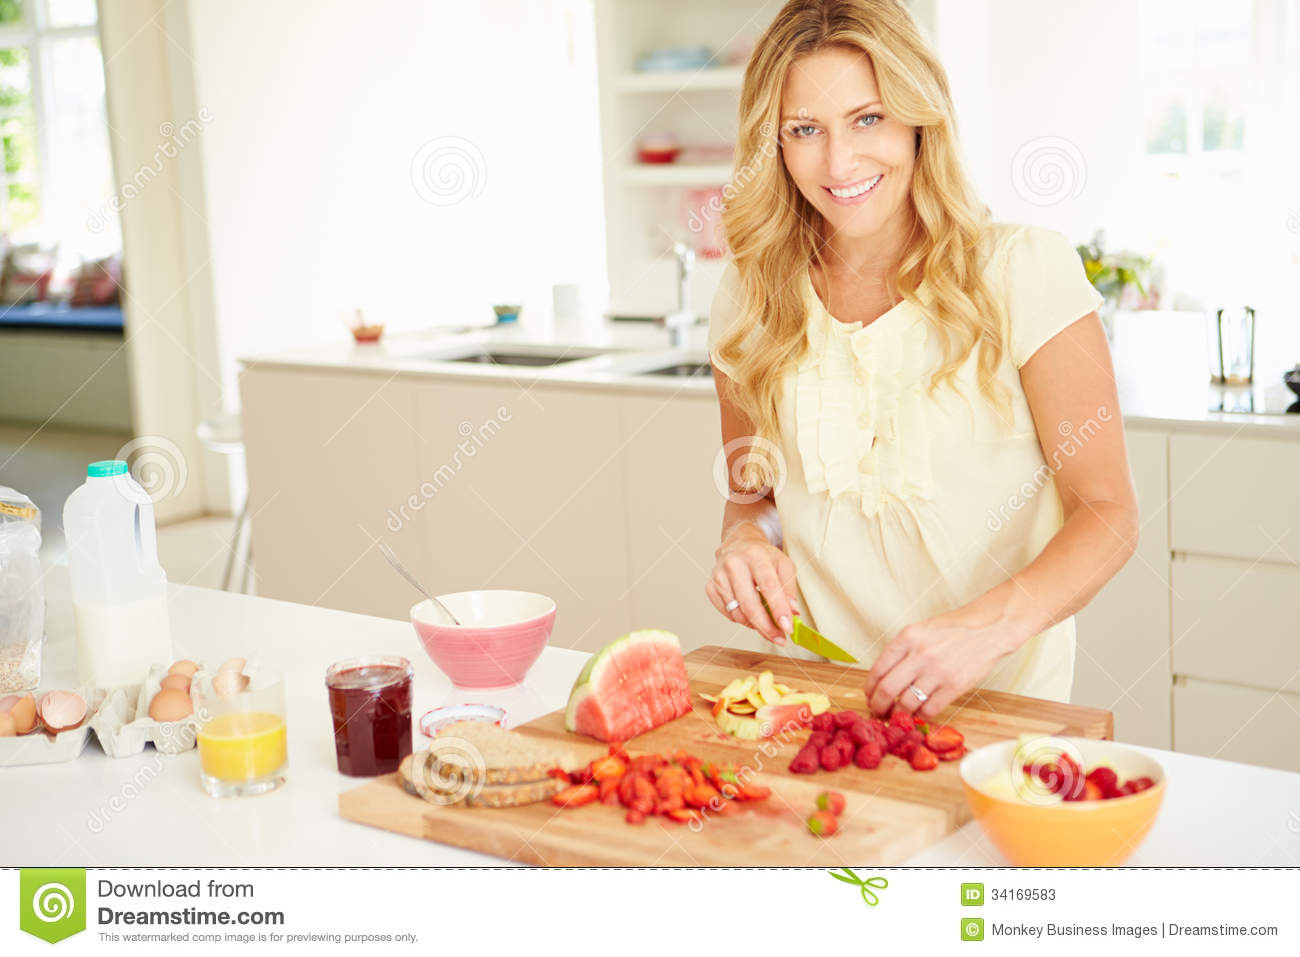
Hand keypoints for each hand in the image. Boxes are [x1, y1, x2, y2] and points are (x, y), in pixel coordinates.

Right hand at [705, 521, 799, 643]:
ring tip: (767, 624)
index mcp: (755, 555)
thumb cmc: (763, 556)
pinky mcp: (710, 587)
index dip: (778, 610)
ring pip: (738, 613)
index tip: (787, 628)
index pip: (768, 587)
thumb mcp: (783, 565)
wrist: (739, 543)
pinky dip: (742, 619)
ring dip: (755, 625)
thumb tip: (793, 613)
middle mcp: (733, 564)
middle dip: (766, 627)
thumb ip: (789, 589)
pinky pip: (728, 613)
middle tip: (779, 638)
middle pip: (749, 605)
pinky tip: (751, 614)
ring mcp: (719, 576)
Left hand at [862, 604, 1028, 720]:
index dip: (869, 688)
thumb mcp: (921, 630)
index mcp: (907, 637)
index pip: (878, 669)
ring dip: (899, 714)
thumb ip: (902, 650)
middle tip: (878, 711)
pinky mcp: (955, 686)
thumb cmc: (953, 629)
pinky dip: (921, 716)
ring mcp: (938, 671)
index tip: (869, 696)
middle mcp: (920, 654)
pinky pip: (930, 710)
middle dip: (878, 705)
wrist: (989, 628)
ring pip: (907, 703)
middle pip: (887, 689)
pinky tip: (920, 713)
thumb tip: (883, 678)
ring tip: (898, 715)